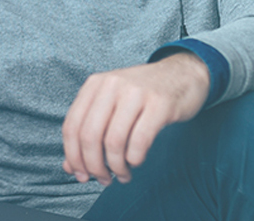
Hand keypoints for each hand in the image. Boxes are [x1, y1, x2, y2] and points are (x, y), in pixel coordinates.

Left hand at [62, 52, 209, 185]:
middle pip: (89, 136)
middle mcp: (111, 85)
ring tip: (122, 174)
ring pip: (113, 141)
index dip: (73, 156)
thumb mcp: (111, 106)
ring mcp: (136, 92)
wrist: (183, 74)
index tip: (81, 175)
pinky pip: (139, 141)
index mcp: (94, 84)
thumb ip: (89, 132)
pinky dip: (134, 159)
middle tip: (103, 179)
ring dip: (116, 167)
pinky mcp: (160, 104)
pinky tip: (136, 161)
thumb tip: (70, 167)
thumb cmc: (143, 95)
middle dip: (93, 166)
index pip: (72, 126)